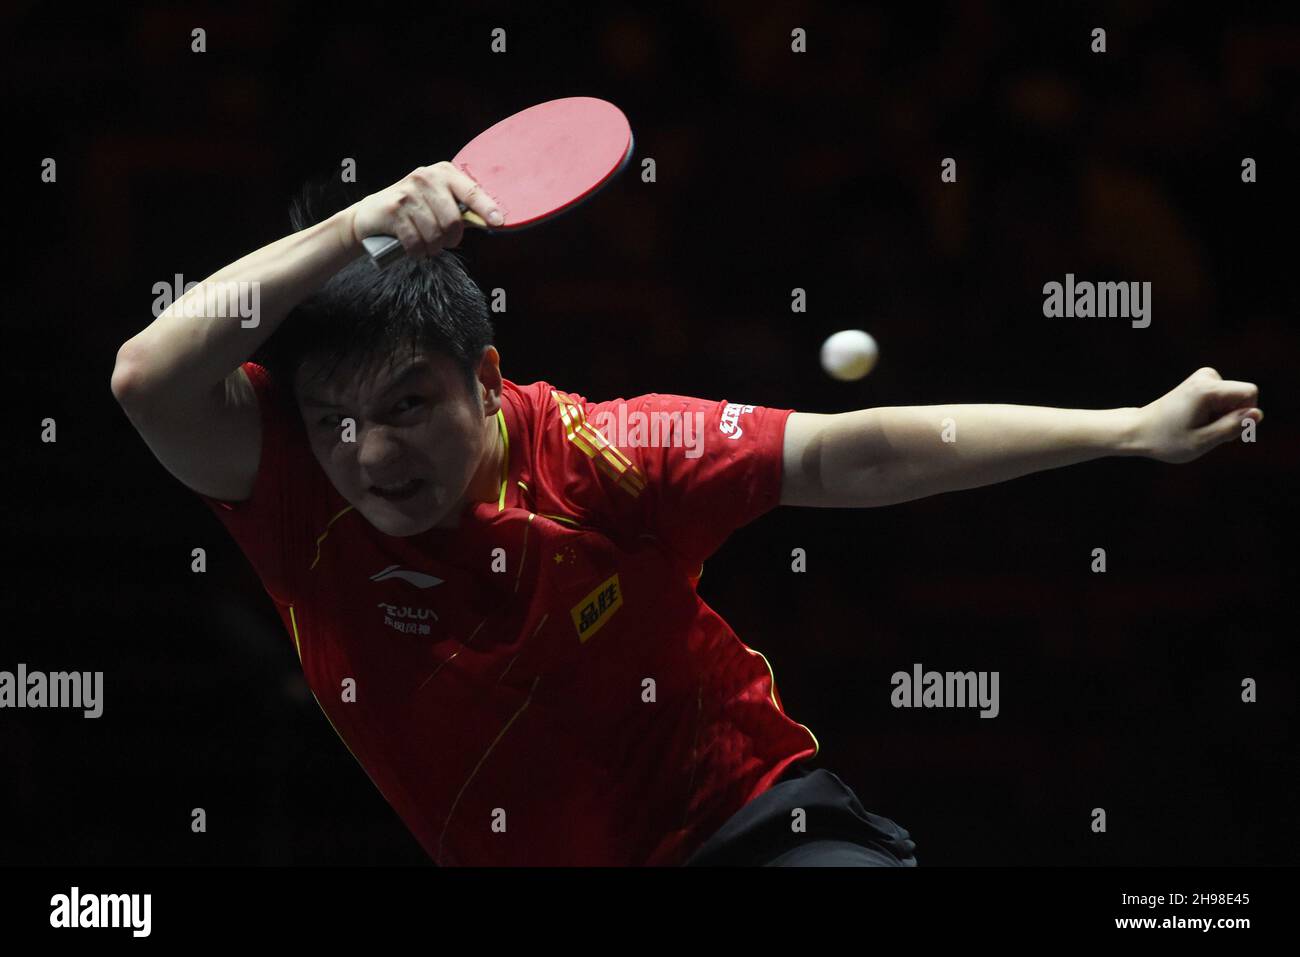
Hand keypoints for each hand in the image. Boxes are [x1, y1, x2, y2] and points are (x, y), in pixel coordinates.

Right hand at [345, 162, 503, 257]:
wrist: (370, 215)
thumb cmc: (411, 211)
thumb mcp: (437, 201)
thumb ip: (460, 209)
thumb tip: (491, 221)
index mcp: (443, 173)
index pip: (471, 191)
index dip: (486, 208)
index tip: (498, 222)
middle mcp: (426, 177)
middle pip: (453, 221)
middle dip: (451, 239)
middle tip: (444, 242)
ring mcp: (409, 192)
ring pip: (435, 234)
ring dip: (433, 248)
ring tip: (426, 244)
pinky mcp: (394, 209)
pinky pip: (416, 242)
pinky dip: (417, 252)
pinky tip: (414, 248)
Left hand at [1131, 367, 1261, 462]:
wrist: (1139, 430)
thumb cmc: (1167, 439)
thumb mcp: (1202, 441)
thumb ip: (1232, 427)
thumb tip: (1257, 414)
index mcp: (1207, 389)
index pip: (1250, 393)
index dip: (1244, 414)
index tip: (1222, 428)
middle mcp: (1206, 376)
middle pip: (1244, 396)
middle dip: (1234, 417)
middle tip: (1206, 432)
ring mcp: (1203, 377)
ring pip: (1235, 399)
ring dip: (1223, 417)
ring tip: (1198, 427)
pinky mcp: (1201, 382)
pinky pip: (1226, 398)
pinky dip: (1216, 413)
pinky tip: (1197, 421)